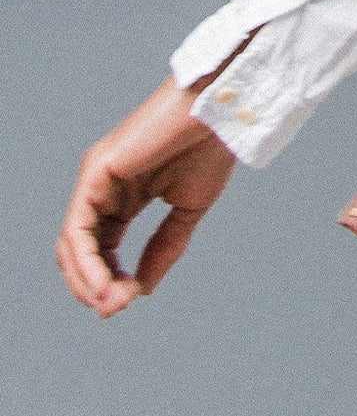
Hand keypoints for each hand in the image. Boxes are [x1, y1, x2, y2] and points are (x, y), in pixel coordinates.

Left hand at [58, 77, 234, 317]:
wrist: (225, 108)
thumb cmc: (211, 145)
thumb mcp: (188, 207)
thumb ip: (165, 246)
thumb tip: (141, 288)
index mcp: (124, 195)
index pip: (102, 247)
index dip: (111, 278)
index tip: (131, 300)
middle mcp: (102, 188)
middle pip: (80, 250)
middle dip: (94, 285)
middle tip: (116, 307)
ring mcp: (95, 179)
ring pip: (72, 244)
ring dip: (87, 280)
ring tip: (112, 301)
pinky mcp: (95, 173)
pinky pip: (79, 228)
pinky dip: (87, 262)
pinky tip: (105, 283)